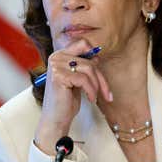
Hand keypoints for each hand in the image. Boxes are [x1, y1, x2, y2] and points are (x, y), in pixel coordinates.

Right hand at [34, 39, 111, 154]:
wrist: (56, 118)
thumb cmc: (66, 100)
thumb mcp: (78, 79)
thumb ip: (83, 66)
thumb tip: (97, 55)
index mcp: (59, 55)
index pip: (82, 43)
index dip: (93, 55)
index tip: (98, 72)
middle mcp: (56, 57)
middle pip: (89, 59)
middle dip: (100, 77)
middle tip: (105, 92)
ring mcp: (56, 66)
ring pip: (89, 68)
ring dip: (98, 85)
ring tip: (96, 96)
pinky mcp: (58, 76)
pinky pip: (84, 79)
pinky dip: (91, 91)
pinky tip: (90, 99)